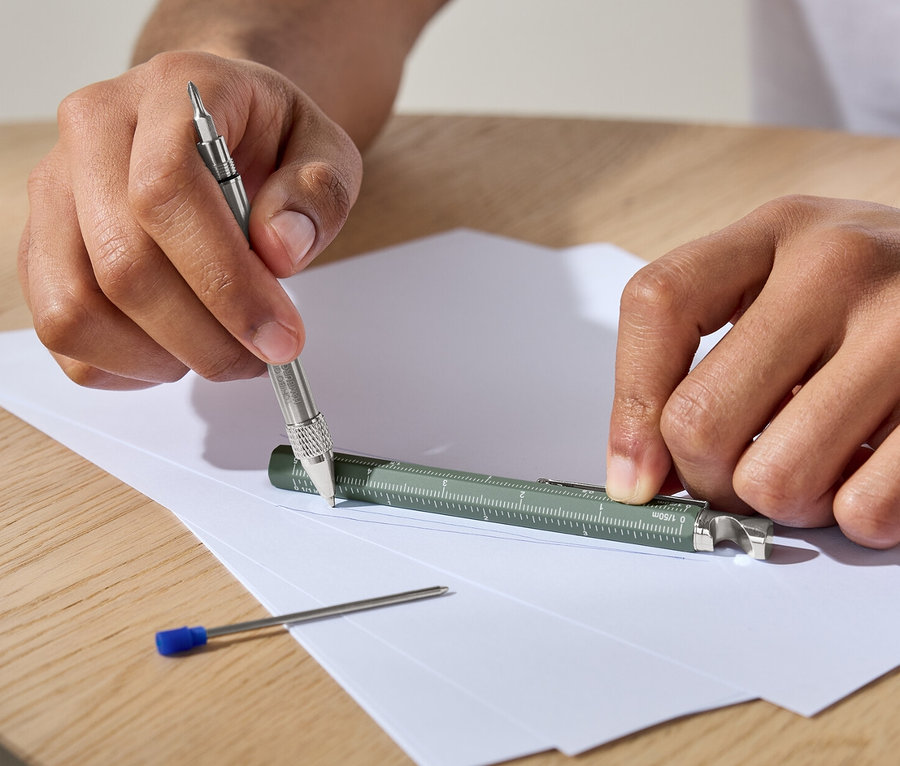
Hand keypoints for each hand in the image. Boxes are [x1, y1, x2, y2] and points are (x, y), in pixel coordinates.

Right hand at [18, 51, 361, 388]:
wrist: (216, 127)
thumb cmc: (268, 139)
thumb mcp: (324, 150)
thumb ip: (318, 193)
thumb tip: (281, 248)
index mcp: (168, 95)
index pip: (166, 190)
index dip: (226, 281)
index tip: (280, 335)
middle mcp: (92, 134)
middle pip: (123, 264)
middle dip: (206, 336)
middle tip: (263, 356)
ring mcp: (55, 193)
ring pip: (76, 308)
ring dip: (160, 356)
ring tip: (219, 349)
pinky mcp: (41, 246)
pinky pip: (60, 331)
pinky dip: (123, 365)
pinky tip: (176, 350)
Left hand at [606, 195, 899, 547]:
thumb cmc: (874, 295)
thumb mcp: (785, 283)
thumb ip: (706, 355)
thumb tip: (640, 475)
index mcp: (776, 232)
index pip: (659, 302)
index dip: (631, 407)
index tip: (634, 477)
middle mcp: (839, 266)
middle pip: (701, 418)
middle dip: (708, 476)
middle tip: (738, 474)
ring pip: (776, 478)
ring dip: (782, 503)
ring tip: (811, 470)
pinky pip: (865, 506)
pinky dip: (854, 516)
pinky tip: (867, 477)